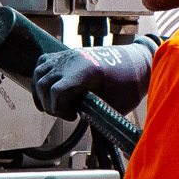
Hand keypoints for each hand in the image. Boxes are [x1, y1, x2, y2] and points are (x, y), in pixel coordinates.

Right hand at [31, 42, 153, 118]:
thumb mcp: (117, 103)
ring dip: (42, 93)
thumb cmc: (131, 81)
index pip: (57, 91)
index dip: (59, 110)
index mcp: (86, 71)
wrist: (138, 61)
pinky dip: (41, 78)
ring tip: (56, 105)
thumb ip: (96, 113)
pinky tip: (48, 91)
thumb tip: (81, 123)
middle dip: (50, 105)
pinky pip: (43, 64)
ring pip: (40, 74)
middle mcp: (73, 60)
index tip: (73, 117)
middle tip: (66, 114)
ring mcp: (68, 55)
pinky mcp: (68, 54)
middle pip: (44, 85)